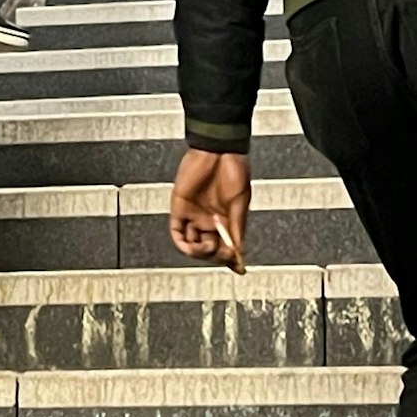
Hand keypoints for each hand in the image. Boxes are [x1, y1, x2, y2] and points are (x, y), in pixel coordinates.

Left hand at [169, 148, 250, 271]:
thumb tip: (239, 253)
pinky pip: (177, 233)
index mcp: (225, 218)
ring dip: (201, 252)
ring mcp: (194, 215)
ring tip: (211, 246)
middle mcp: (208, 219)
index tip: (239, 268)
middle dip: (217, 256)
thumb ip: (237, 228)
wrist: (219, 148)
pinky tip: (193, 246)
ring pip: (192, 245)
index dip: (231, 259)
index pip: (226, 246)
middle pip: (209, 249)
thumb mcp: (240, 202)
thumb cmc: (234, 169)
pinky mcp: (180, 208)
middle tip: (226, 254)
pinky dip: (184, 244)